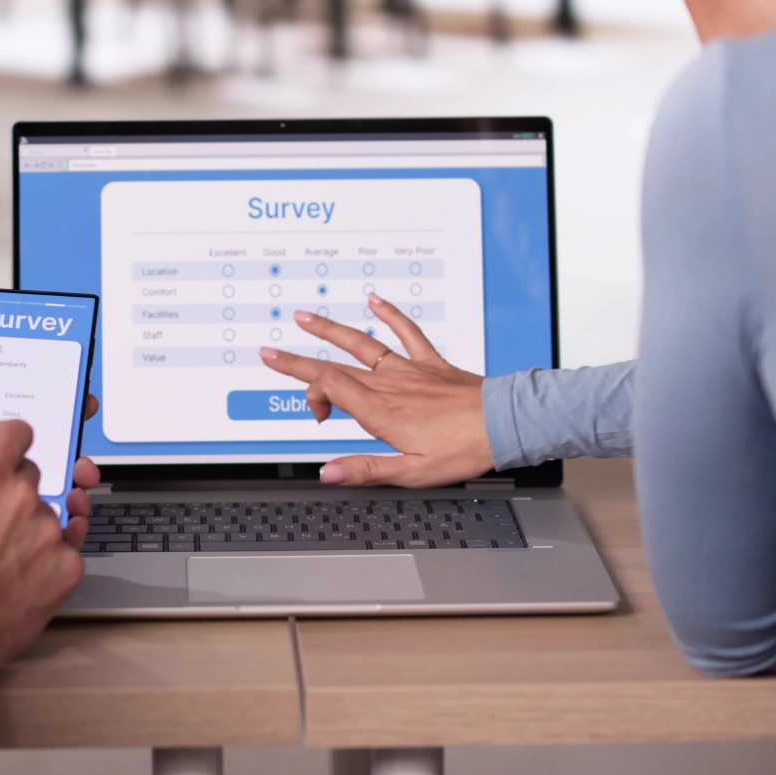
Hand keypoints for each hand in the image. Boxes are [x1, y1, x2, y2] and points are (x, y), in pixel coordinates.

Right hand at [0, 411, 88, 677]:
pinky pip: (67, 546)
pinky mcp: (67, 567)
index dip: (8, 442)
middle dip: (16, 487)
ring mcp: (49, 534)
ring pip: (50, 511)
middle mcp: (23, 499)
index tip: (4, 454)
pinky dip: (49, 556)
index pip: (18, 432)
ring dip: (33, 524)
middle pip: (35, 473)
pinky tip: (21, 570)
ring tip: (0, 552)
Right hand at [259, 294, 494, 487]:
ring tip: (305, 318)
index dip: (309, 392)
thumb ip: (366, 470)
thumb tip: (328, 473)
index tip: (307, 405)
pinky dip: (390, 315)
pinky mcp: (431, 364)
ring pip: (362, 344)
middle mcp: (389, 385)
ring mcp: (409, 371)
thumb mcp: (412, 472)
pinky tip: (375, 301)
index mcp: (380, 412)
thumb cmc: (464, 450)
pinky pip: (407, 333)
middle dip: (298, 360)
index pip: (329, 388)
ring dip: (330, 330)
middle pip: (334, 366)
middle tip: (270, 352)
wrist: (505, 424)